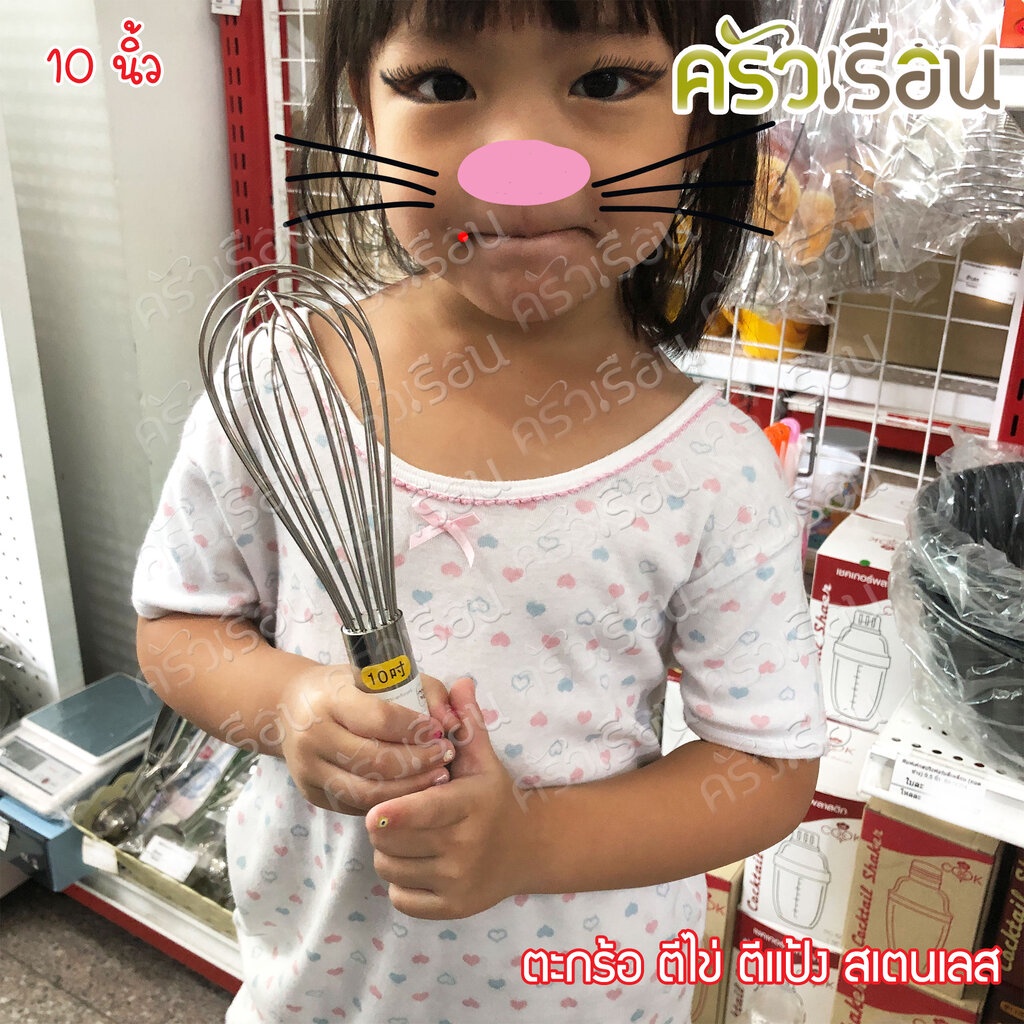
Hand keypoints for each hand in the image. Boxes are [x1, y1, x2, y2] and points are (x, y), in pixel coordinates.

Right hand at [276, 663, 457, 814]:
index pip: (380, 719)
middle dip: (419, 762)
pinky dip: (390, 801)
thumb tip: (452, 722)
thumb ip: (425, 690)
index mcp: (330, 698)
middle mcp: (313, 735)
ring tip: (438, 777)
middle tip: (446, 757)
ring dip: (409, 788)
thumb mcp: (382, 675)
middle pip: (375, 760)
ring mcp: (309, 769)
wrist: (292, 708)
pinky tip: (414, 793)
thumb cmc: (349, 688)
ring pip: (367, 791)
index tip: (440, 731)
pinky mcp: (312, 794)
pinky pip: (357, 805)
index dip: (415, 728)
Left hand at [366, 677, 530, 918]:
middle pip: (394, 840)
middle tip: (394, 812)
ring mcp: (458, 882)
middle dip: (384, 824)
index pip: (423, 813)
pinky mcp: (450, 908)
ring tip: (407, 835)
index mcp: (470, 805)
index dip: (393, 814)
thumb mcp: (484, 759)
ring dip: (389, 851)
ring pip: (391, 867)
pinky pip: (399, 896)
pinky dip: (399, 881)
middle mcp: (466, 847)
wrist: (526, 850)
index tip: (374, 813)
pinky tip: (416, 862)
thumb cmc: (493, 798)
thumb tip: (460, 682)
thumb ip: (467, 722)